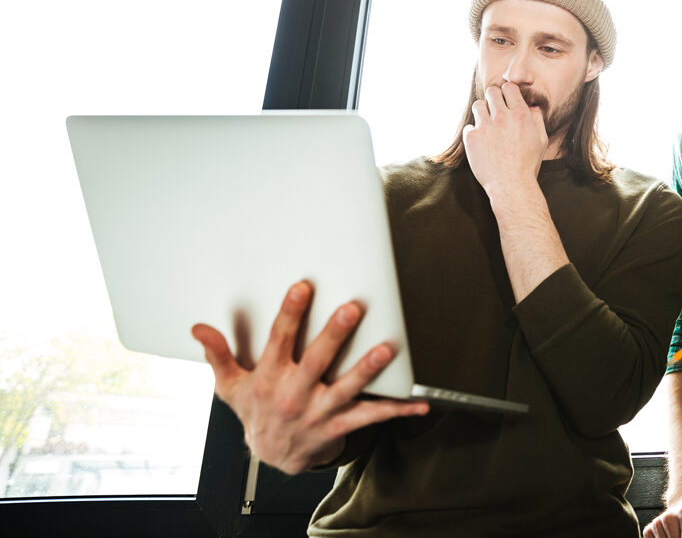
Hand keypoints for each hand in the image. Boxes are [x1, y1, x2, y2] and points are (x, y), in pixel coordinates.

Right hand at [191, 281, 428, 474]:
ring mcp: (318, 411)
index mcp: (269, 378)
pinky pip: (370, 418)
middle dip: (334, 335)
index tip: (302, 288)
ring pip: (345, 388)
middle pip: (316, 361)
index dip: (290, 313)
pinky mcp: (339, 426)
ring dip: (366, 369)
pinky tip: (419, 403)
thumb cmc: (254, 413)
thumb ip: (218, 354)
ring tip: (385, 350)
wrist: (272, 457)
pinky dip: (396, 410)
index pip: (278, 340)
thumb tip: (199, 327)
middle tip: (351, 309)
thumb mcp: (230, 386)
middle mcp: (294, 394)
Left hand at [462, 81, 547, 196]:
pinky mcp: (471, 138)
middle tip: (494, 110)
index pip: (509, 87)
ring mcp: (485, 126)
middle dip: (493, 98)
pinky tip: (481, 144)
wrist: (511, 186)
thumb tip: (530, 106)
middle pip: (492, 92)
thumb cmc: (528, 165)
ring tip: (486, 125)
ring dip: (482, 112)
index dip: (507, 92)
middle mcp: (502, 117)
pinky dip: (474, 133)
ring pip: (478, 105)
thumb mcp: (541, 140)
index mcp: (521, 115)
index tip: (506, 100)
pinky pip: (469, 126)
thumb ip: (537, 119)